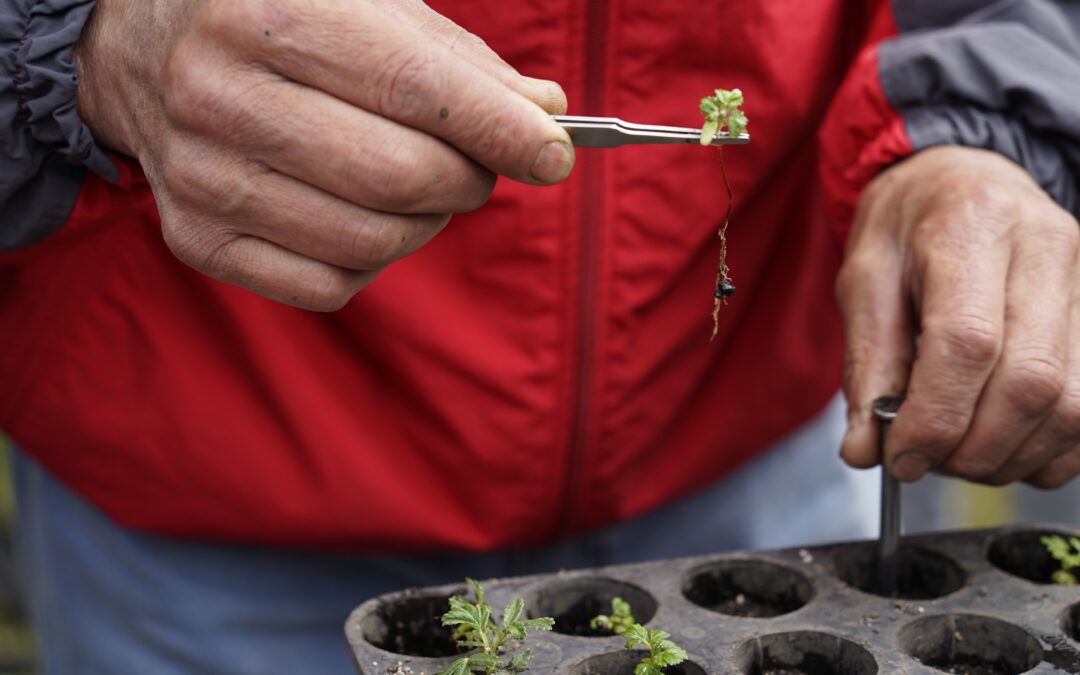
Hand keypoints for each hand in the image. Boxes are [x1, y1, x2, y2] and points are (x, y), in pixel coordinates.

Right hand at [74, 0, 572, 309]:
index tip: (555, 155)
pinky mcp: (196, 240)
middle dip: (470, 179)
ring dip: (428, 223)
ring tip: (423, 186)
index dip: (500, 129)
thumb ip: (459, 62)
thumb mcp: (368, 4)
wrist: (143, 49)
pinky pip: (329, 285)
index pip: (416, 88)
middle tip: (481, 165)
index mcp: (269, 13)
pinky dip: (374, 260)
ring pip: (371, 241)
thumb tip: (545, 116)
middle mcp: (220, 96)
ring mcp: (200, 177)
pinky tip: (366, 216)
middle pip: (399, 176)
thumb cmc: (279, 19)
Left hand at [838, 146, 1079, 487]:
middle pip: (1029, 383)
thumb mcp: (864, 281)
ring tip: (960, 455)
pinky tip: (1008, 447)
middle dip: (972, 447)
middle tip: (927, 462)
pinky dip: (1054, 451)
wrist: (966, 179)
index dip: (934, 417)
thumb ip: (867, 366)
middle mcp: (1048, 248)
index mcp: (971, 227)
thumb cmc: (909, 231)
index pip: (967, 342)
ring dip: (1012, 456)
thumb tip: (864, 450)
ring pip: (1074, 405)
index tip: (899, 457)